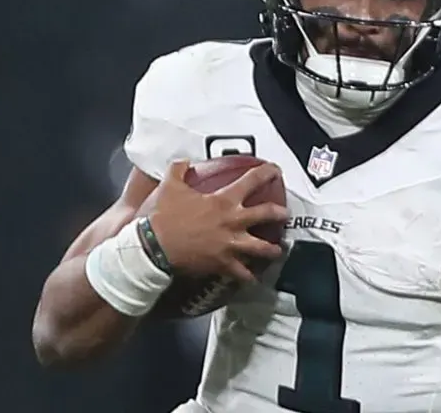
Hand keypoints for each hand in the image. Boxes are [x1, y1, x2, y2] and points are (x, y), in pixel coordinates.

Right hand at [145, 160, 287, 281]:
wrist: (155, 247)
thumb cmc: (163, 216)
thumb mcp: (170, 186)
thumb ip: (179, 170)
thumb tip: (183, 161)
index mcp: (223, 200)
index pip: (252, 180)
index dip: (267, 172)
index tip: (275, 170)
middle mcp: (233, 221)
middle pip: (267, 214)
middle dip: (280, 213)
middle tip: (285, 214)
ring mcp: (231, 245)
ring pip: (262, 248)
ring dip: (273, 250)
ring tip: (278, 251)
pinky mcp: (224, 264)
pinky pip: (243, 274)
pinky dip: (249, 277)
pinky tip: (253, 278)